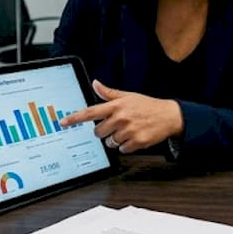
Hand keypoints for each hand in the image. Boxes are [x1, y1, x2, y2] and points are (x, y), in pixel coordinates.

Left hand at [60, 80, 182, 153]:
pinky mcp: (136, 142)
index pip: (90, 112)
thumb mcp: (128, 96)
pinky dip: (126, 146)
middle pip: (98, 132)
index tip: (63, 122)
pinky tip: (134, 137)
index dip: (75, 118)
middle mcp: (121, 118)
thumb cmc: (148, 106)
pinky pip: (122, 150)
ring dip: (116, 139)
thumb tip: (95, 84)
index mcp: (116, 106)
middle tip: (114, 126)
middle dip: (103, 131)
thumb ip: (109, 93)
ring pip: (110, 142)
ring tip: (128, 131)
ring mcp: (128, 131)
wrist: (169, 116)